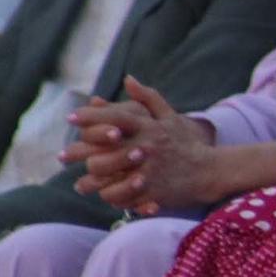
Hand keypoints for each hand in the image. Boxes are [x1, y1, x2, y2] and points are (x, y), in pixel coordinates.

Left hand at [64, 78, 217, 212]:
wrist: (211, 171)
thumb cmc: (187, 144)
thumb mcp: (171, 118)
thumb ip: (148, 98)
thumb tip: (128, 79)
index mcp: (149, 128)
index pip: (115, 118)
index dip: (90, 117)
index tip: (71, 117)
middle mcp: (146, 148)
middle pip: (100, 150)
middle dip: (78, 154)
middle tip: (64, 156)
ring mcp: (147, 171)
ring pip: (104, 177)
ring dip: (90, 181)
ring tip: (83, 184)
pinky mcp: (150, 192)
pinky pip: (118, 197)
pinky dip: (110, 197)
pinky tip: (108, 194)